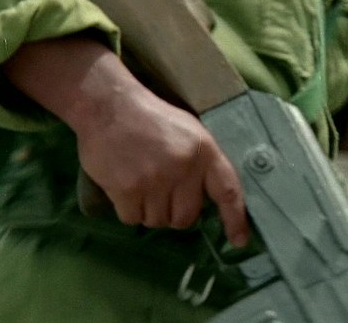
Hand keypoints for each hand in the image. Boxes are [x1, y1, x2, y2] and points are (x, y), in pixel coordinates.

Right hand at [3, 37, 249, 245]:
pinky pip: (133, 219)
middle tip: (163, 192)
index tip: (238, 241)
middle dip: (175, 212)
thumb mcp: (190, 131)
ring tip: (142, 184)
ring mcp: (154, 181)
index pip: (228, 192)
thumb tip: (208, 198)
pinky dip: (129, 210)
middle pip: (186, 218)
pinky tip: (126, 187)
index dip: (235, 220)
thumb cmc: (153, 118)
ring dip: (150, 211)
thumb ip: (202, 163)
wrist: (109, 106)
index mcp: (204, 152)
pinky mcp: (127, 190)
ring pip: (158, 221)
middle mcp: (183, 169)